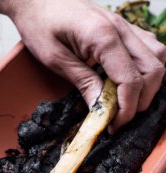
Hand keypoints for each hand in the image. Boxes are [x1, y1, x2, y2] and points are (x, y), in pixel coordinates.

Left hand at [5, 0, 165, 131]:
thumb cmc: (40, 24)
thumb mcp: (55, 58)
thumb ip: (83, 82)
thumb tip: (101, 110)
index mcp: (103, 37)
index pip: (131, 80)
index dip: (127, 109)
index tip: (114, 126)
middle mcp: (121, 29)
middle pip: (153, 70)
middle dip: (141, 101)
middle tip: (120, 119)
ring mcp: (125, 26)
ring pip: (158, 58)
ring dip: (149, 86)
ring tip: (127, 103)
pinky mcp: (123, 27)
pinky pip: (149, 49)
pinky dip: (146, 70)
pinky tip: (129, 82)